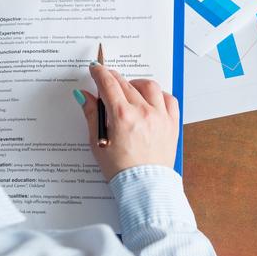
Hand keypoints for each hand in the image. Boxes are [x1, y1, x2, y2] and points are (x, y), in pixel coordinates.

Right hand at [75, 63, 179, 180]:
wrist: (144, 187)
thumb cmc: (120, 170)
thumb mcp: (98, 142)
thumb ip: (92, 115)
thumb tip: (85, 96)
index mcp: (122, 116)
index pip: (108, 84)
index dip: (100, 73)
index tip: (96, 69)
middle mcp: (143, 112)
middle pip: (126, 84)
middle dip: (114, 79)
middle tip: (107, 82)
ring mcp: (160, 117)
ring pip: (148, 86)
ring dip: (136, 84)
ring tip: (129, 90)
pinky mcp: (172, 123)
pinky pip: (168, 99)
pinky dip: (158, 95)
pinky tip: (149, 100)